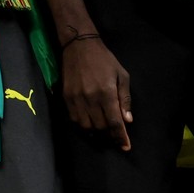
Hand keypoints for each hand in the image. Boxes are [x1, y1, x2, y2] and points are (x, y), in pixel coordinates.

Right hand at [61, 36, 133, 150]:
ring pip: (86, 126)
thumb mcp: (122, 75)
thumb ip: (125, 99)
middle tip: (114, 134)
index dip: (120, 137)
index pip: (114, 122)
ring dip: (95, 131)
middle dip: (109, 134)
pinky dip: (82, 124)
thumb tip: (127, 120)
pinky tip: (89, 122)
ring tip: (102, 129)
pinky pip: (74, 118)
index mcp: (107, 92)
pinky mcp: (66, 97)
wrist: (79, 45)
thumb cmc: (104, 60)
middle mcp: (90, 98)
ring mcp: (76, 98)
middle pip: (100, 127)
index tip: (125, 147)